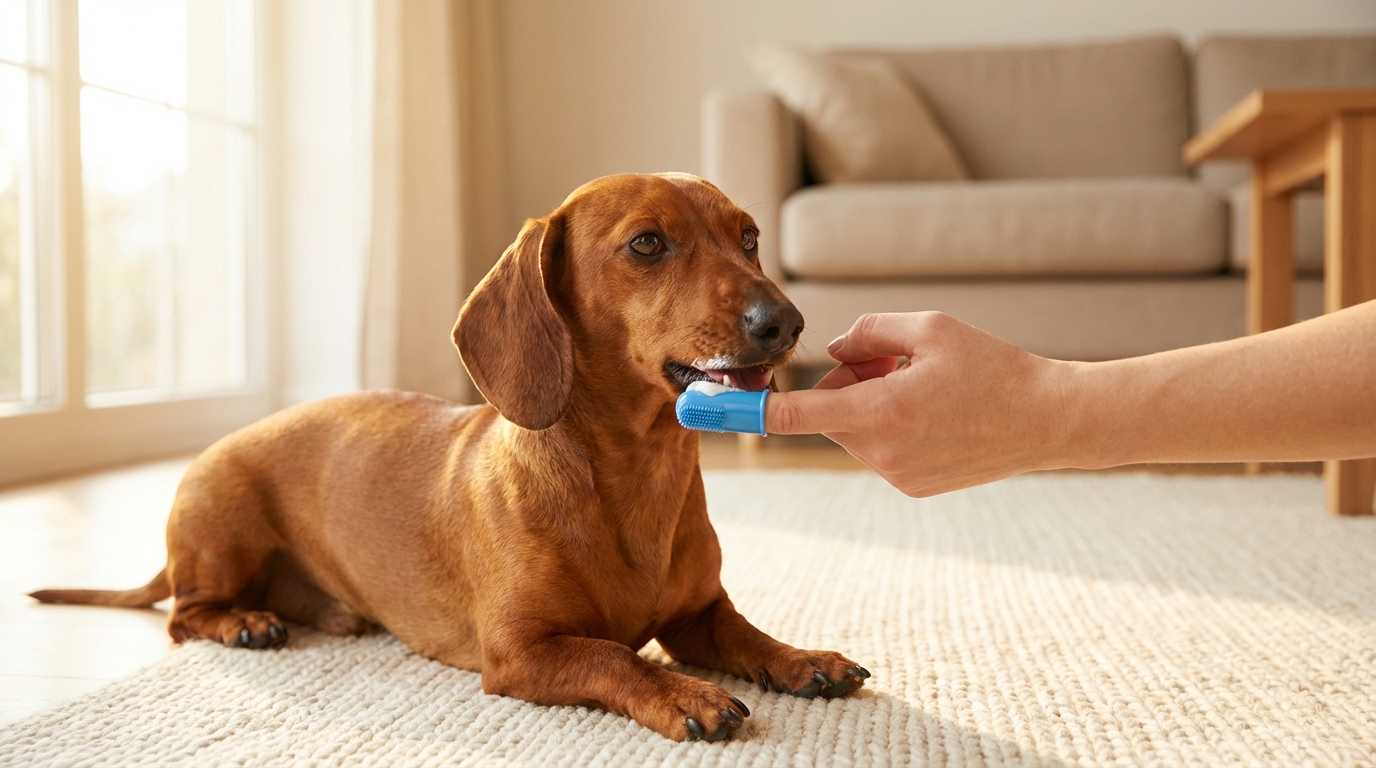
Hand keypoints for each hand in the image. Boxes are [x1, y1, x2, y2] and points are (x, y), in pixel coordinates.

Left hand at [766, 312, 1072, 496]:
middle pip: (827, 411)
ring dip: (870, 403)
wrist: (1048, 421)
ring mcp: (896, 475)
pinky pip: (878, 446)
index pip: (791, 415)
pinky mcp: (911, 486)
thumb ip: (867, 332)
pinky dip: (891, 425)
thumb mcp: (929, 327)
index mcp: (878, 412)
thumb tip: (831, 352)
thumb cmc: (993, 367)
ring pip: (852, 428)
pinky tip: (936, 413)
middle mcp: (880, 452)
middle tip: (893, 361)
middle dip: (846, 383)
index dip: (743, 409)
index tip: (701, 407)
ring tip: (924, 385)